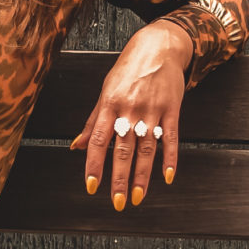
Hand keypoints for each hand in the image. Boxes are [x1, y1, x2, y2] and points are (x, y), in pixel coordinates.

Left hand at [71, 21, 191, 211]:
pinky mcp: (172, 109)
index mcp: (110, 105)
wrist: (158, 46)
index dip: (94, 164)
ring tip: (138, 196)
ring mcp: (152, 110)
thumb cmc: (129, 70)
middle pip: (123, 149)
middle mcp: (130, 109)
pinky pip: (171, 138)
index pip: (99, 140)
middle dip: (119, 178)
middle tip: (117, 202)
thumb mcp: (106, 91)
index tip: (92, 186)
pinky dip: (170, 158)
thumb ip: (93, 121)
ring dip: (142, 175)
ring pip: (146, 148)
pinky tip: (167, 176)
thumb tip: (76, 146)